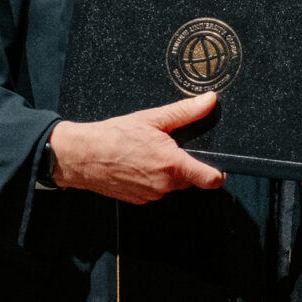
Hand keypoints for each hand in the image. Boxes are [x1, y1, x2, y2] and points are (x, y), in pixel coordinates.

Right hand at [48, 92, 224, 203]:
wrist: (81, 156)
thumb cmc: (113, 136)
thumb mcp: (152, 118)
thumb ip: (185, 111)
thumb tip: (209, 101)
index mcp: (172, 164)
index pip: (209, 179)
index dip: (218, 174)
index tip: (219, 168)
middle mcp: (164, 185)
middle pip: (190, 179)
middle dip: (185, 164)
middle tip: (170, 146)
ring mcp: (151, 195)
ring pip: (172, 184)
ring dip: (168, 172)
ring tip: (148, 153)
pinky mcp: (139, 200)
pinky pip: (156, 190)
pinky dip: (153, 179)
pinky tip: (138, 164)